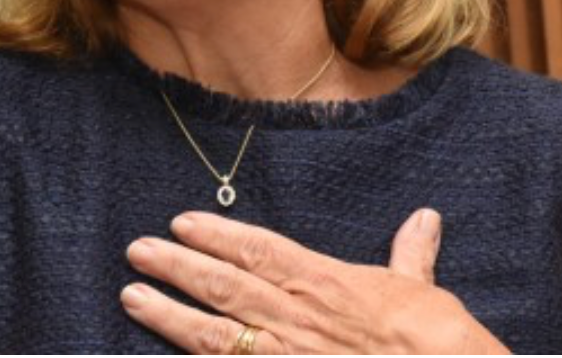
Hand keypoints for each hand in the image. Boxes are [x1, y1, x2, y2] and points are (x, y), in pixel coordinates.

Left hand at [121, 209, 507, 353]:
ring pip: (215, 333)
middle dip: (176, 266)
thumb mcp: (421, 290)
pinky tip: (164, 357)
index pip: (258, 250)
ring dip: (169, 314)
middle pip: (224, 285)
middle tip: (137, 250)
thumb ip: (411, 254)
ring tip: (131, 296)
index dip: (216, 234)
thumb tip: (425, 218)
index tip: (181, 222)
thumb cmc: (430, 340)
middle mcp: (295, 317)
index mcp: (323, 283)